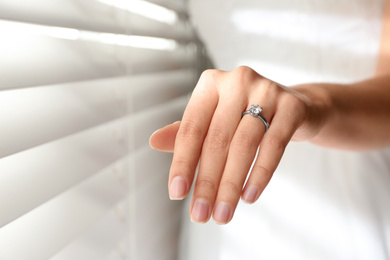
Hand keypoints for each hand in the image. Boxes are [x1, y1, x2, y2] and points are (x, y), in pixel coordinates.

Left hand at [150, 66, 326, 223]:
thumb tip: (153, 141)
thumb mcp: (214, 122)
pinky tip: (249, 196)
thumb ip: (186, 133)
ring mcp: (267, 90)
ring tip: (223, 214)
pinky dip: (260, 174)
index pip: (191, 128)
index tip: (177, 194)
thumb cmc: (245, 117)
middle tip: (201, 215)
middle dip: (207, 182)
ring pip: (244, 145)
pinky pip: (274, 145)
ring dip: (230, 185)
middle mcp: (236, 81)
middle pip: (216, 140)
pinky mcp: (292, 106)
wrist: (295, 108)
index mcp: (210, 84)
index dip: (182, 162)